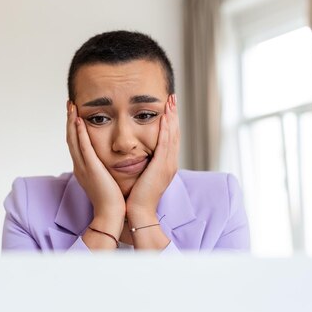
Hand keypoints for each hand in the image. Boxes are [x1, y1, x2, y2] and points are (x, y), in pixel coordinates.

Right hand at [66, 101, 124, 244]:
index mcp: (83, 168)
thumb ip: (104, 169)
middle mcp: (80, 166)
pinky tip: (78, 120)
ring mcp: (83, 167)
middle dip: (69, 120)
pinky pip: (83, 147)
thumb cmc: (113, 200)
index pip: (76, 144)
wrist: (111, 214)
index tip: (74, 114)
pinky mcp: (90, 169)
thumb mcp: (106, 180)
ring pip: (73, 140)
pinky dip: (79, 133)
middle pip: (70, 138)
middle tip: (69, 104)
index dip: (73, 128)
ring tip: (71, 106)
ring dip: (71, 122)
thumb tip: (109, 162)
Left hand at [126, 94, 178, 223]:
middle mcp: (170, 163)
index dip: (170, 122)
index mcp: (165, 165)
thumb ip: (143, 165)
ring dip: (172, 117)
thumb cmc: (136, 198)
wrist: (138, 213)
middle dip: (174, 115)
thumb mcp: (142, 177)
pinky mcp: (162, 167)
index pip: (170, 139)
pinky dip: (166, 128)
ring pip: (172, 135)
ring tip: (170, 101)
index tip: (168, 108)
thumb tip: (138, 156)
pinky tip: (165, 116)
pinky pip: (165, 143)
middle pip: (175, 133)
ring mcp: (168, 165)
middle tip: (172, 98)